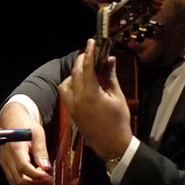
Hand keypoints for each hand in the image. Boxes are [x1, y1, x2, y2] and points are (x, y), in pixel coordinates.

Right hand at [0, 100, 50, 184]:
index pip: (24, 169)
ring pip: (15, 182)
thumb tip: (45, 166)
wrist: (11, 119)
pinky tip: (34, 175)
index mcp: (15, 148)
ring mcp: (4, 162)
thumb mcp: (37, 133)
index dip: (37, 176)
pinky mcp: (5, 164)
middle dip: (34, 183)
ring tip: (41, 178)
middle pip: (19, 180)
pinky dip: (24, 181)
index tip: (48, 176)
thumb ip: (41, 151)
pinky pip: (13, 178)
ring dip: (30, 184)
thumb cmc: (24, 124)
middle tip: (47, 179)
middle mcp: (7, 157)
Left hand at [56, 40, 132, 163]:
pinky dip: (71, 85)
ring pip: (65, 83)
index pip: (86, 67)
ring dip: (74, 74)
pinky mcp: (71, 112)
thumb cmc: (118, 120)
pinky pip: (66, 93)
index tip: (91, 41)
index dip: (89, 52)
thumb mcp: (117, 96)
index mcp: (90, 94)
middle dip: (81, 61)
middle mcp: (77, 99)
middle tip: (90, 54)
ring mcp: (72, 106)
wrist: (111, 143)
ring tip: (87, 71)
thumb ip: (110, 76)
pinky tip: (83, 84)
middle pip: (74, 73)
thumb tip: (109, 59)